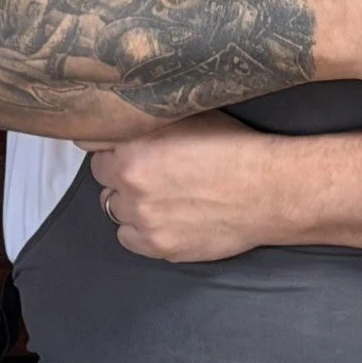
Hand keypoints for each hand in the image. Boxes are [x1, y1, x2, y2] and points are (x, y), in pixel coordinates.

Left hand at [88, 116, 289, 262]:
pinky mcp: (160, 246)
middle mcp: (132, 183)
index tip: (123, 145)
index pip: (92, 144)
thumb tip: (117, 118)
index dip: (112, 143)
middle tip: (149, 169)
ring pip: (114, 208)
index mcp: (133, 147)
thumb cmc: (234, 147)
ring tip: (160, 194)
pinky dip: (139, 230)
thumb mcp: (183, 116)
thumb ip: (143, 121)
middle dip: (121, 171)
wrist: (269, 189)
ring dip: (130, 201)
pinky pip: (128, 238)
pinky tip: (162, 217)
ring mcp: (144, 218)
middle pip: (103, 176)